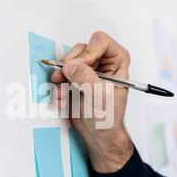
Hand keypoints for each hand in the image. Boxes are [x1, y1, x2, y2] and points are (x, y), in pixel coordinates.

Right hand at [51, 31, 133, 173]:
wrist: (99, 135)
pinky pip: (61, 73)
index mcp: (117, 61)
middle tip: (64, 77)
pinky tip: (62, 98)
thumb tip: (71, 65)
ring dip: (61, 76)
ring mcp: (88, 69)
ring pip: (69, 60)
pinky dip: (58, 85)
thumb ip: (86, 78)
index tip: (80, 67)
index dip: (87, 53)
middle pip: (81, 49)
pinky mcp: (76, 78)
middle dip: (70, 65)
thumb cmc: (108, 119)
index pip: (100, 42)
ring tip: (61, 92)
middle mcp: (103, 62)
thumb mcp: (99, 97)